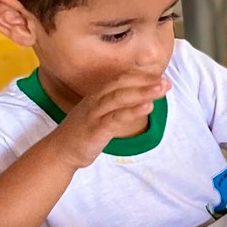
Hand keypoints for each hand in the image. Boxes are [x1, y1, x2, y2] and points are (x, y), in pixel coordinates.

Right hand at [53, 72, 171, 169]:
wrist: (59, 151)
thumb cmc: (84, 130)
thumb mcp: (100, 112)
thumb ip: (117, 103)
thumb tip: (139, 97)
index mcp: (98, 94)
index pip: (122, 78)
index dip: (142, 76)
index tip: (161, 75)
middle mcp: (96, 99)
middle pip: (123, 84)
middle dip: (146, 81)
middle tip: (167, 82)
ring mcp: (95, 113)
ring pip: (121, 97)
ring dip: (143, 92)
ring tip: (162, 89)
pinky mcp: (96, 129)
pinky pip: (116, 117)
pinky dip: (133, 111)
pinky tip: (148, 107)